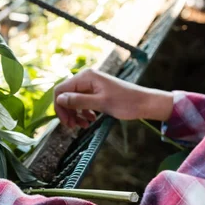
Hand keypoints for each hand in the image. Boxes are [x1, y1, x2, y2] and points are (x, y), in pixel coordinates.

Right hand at [54, 68, 172, 127]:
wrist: (145, 103)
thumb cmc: (126, 102)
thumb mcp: (101, 103)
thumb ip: (79, 101)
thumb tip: (59, 100)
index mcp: (85, 77)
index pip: (60, 90)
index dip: (59, 107)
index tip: (66, 122)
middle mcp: (85, 78)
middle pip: (65, 95)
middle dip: (67, 112)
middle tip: (73, 127)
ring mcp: (90, 85)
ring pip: (72, 100)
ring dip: (75, 114)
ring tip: (83, 125)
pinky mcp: (95, 91)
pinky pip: (82, 102)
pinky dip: (83, 112)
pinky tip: (90, 120)